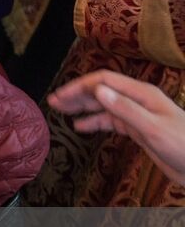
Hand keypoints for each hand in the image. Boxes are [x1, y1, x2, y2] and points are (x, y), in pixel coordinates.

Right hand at [49, 71, 184, 185]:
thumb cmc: (183, 146)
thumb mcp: (153, 129)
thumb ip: (125, 109)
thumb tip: (98, 91)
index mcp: (141, 94)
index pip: (104, 81)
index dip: (80, 86)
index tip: (61, 96)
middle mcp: (137, 100)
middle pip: (102, 90)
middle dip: (77, 94)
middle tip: (54, 102)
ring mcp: (138, 115)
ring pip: (104, 105)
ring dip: (83, 107)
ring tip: (62, 111)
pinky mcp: (138, 129)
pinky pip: (111, 121)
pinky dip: (94, 122)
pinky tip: (81, 127)